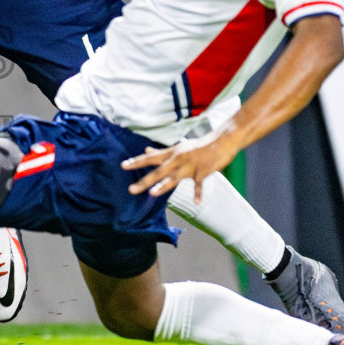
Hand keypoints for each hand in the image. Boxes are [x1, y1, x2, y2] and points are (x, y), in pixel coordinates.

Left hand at [121, 132, 239, 200]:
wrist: (221, 141)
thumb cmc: (198, 145)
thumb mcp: (178, 147)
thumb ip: (161, 151)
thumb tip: (146, 149)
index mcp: (171, 154)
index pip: (150, 158)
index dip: (136, 162)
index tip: (123, 166)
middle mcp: (178, 160)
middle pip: (158, 172)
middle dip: (144, 181)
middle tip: (131, 190)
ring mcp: (190, 166)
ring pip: (174, 178)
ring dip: (163, 186)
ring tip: (153, 193)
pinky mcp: (203, 172)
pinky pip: (199, 184)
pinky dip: (198, 193)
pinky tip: (195, 203)